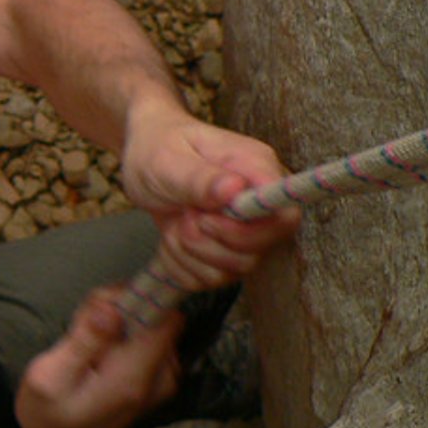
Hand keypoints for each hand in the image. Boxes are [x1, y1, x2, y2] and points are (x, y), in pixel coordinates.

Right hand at [15, 290, 180, 427]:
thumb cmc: (49, 415)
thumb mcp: (49, 378)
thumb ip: (84, 342)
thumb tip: (112, 308)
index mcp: (136, 376)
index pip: (164, 316)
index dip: (134, 298)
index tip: (99, 309)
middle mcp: (162, 376)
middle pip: (157, 314)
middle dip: (122, 307)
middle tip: (83, 328)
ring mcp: (166, 376)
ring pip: (153, 321)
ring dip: (121, 319)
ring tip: (87, 343)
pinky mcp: (161, 374)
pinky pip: (150, 335)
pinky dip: (125, 333)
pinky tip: (99, 351)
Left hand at [120, 103, 300, 291]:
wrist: (144, 158)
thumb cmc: (157, 148)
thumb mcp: (166, 160)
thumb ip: (199, 178)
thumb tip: (234, 189)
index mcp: (256, 170)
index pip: (284, 216)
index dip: (246, 231)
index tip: (204, 218)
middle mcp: (260, 204)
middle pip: (259, 251)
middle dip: (208, 243)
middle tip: (183, 214)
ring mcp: (246, 231)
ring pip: (233, 270)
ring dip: (190, 253)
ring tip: (176, 220)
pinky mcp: (226, 252)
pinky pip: (209, 279)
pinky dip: (181, 264)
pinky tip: (172, 236)